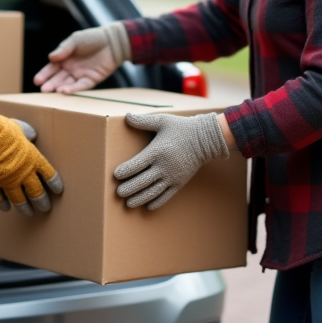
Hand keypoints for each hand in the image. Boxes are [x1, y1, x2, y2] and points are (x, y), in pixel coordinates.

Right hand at [0, 114, 63, 216]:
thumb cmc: (0, 129)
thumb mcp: (18, 127)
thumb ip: (27, 132)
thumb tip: (32, 134)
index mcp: (33, 158)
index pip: (49, 175)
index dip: (54, 184)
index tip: (58, 190)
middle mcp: (23, 173)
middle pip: (36, 192)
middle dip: (42, 201)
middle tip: (45, 208)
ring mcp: (7, 181)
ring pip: (19, 200)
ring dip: (25, 208)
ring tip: (29, 213)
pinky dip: (2, 204)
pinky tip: (6, 208)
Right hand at [33, 23, 130, 92]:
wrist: (112, 42)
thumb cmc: (92, 38)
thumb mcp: (75, 40)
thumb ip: (63, 49)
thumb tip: (50, 58)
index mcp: (64, 58)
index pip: (51, 68)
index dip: (44, 75)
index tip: (37, 81)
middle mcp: (71, 68)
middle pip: (58, 78)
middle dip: (50, 84)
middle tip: (43, 90)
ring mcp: (81, 75)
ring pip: (68, 84)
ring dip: (60, 88)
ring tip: (53, 91)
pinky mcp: (91, 80)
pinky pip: (81, 86)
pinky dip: (73, 89)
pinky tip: (65, 91)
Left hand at [114, 112, 229, 209]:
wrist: (205, 139)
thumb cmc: (181, 128)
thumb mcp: (162, 121)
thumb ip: (143, 121)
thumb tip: (127, 116)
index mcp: (157, 151)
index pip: (137, 164)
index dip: (125, 171)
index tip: (116, 175)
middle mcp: (164, 166)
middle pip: (142, 181)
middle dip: (129, 188)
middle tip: (118, 193)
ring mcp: (172, 176)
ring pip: (153, 192)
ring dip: (139, 198)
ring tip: (128, 203)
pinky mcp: (179, 182)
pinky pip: (166, 196)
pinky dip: (157, 202)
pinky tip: (148, 206)